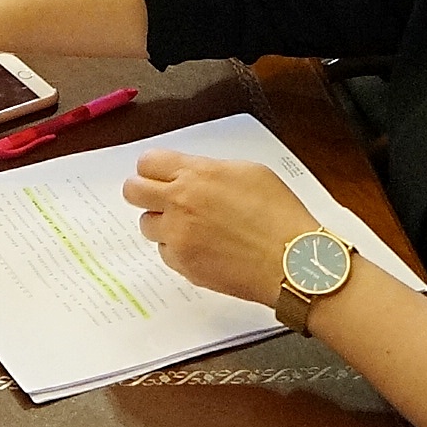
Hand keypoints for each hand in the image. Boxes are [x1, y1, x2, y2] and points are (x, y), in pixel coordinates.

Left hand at [121, 152, 318, 301]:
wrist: (293, 261)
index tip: (160, 175)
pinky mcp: (183, 264)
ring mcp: (178, 236)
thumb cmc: (280, 217)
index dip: (153, 169)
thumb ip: (211, 170)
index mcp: (197, 174)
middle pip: (132, 191)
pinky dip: (178, 250)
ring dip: (163, 224)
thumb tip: (192, 172)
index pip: (147, 162)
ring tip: (193, 228)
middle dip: (144, 193)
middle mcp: (180, 203)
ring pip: (147, 225)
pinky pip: (165, 253)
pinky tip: (205, 248)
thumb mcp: (250, 173)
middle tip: (160, 199)